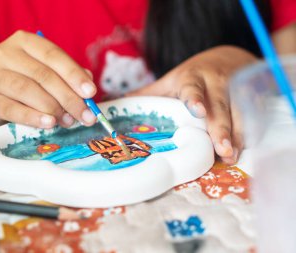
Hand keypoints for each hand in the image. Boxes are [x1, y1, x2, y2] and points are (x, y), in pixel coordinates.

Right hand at [0, 30, 96, 128]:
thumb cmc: (28, 77)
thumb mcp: (48, 70)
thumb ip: (68, 76)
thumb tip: (87, 89)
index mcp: (24, 41)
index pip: (53, 55)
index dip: (74, 74)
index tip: (90, 92)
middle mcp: (5, 53)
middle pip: (42, 75)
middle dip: (68, 97)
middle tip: (85, 116)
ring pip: (27, 90)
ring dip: (52, 108)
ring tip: (68, 121)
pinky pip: (11, 109)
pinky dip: (32, 117)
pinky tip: (48, 123)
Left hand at [128, 46, 256, 164]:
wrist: (227, 58)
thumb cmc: (193, 75)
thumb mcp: (169, 81)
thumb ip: (147, 95)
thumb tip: (112, 104)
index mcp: (191, 78)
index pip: (192, 89)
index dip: (195, 99)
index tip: (196, 111)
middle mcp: (215, 83)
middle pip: (219, 107)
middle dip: (221, 128)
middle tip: (221, 149)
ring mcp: (235, 91)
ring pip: (238, 114)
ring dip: (236, 136)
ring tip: (231, 155)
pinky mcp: (250, 98)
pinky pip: (251, 118)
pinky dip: (248, 134)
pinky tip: (243, 149)